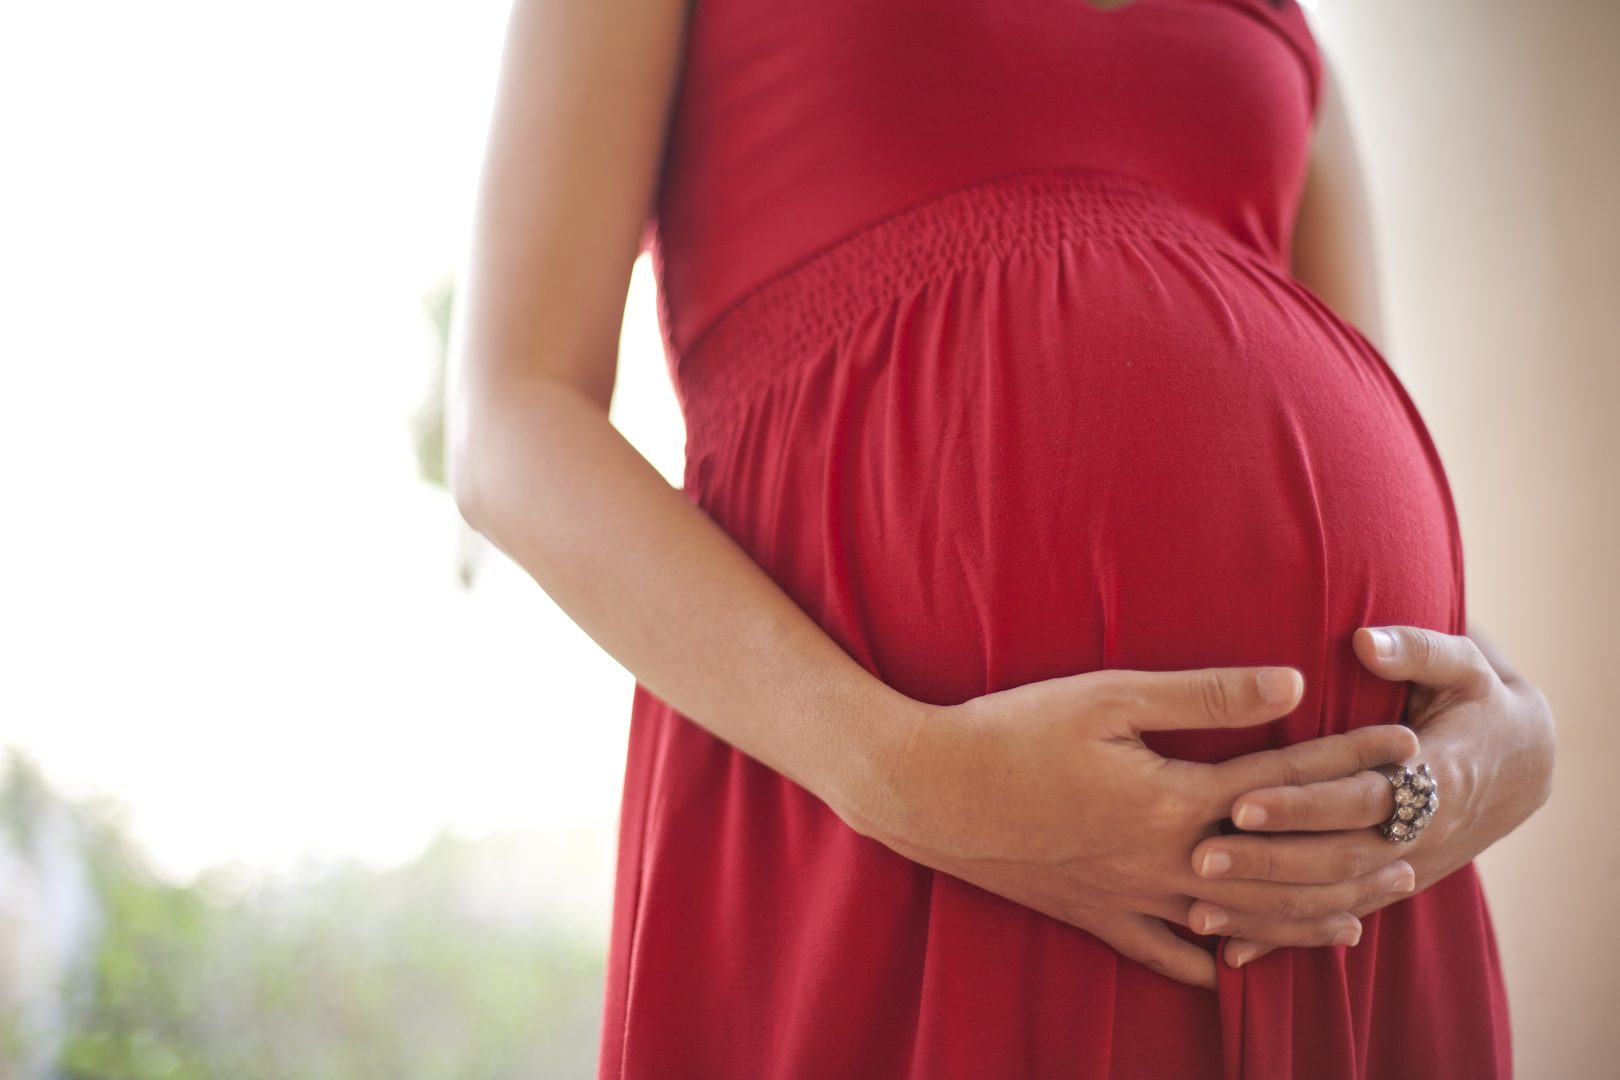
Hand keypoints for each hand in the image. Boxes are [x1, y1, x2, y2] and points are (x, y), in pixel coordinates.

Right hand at [863, 664, 1422, 989]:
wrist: (928, 790)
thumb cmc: (1011, 730)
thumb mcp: (1106, 696)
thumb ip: (1203, 694)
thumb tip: (1290, 684)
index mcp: (1175, 800)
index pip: (1286, 780)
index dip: (1350, 763)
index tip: (1403, 749)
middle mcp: (1166, 860)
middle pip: (1282, 867)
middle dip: (1354, 857)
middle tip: (1412, 849)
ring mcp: (1130, 897)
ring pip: (1239, 921)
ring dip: (1305, 918)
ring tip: (1360, 919)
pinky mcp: (1092, 914)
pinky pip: (1163, 953)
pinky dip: (1207, 962)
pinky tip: (1232, 969)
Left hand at [1189, 625, 1556, 967]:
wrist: (1523, 762)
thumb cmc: (1478, 702)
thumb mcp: (1464, 667)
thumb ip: (1417, 650)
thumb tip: (1366, 641)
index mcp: (1432, 777)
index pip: (1357, 797)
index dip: (1300, 803)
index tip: (1240, 801)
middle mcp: (1418, 834)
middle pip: (1336, 858)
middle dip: (1267, 861)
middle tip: (1200, 858)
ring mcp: (1405, 869)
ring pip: (1332, 902)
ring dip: (1267, 910)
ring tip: (1199, 909)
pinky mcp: (1388, 886)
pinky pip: (1334, 919)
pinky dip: (1286, 939)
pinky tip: (1233, 954)